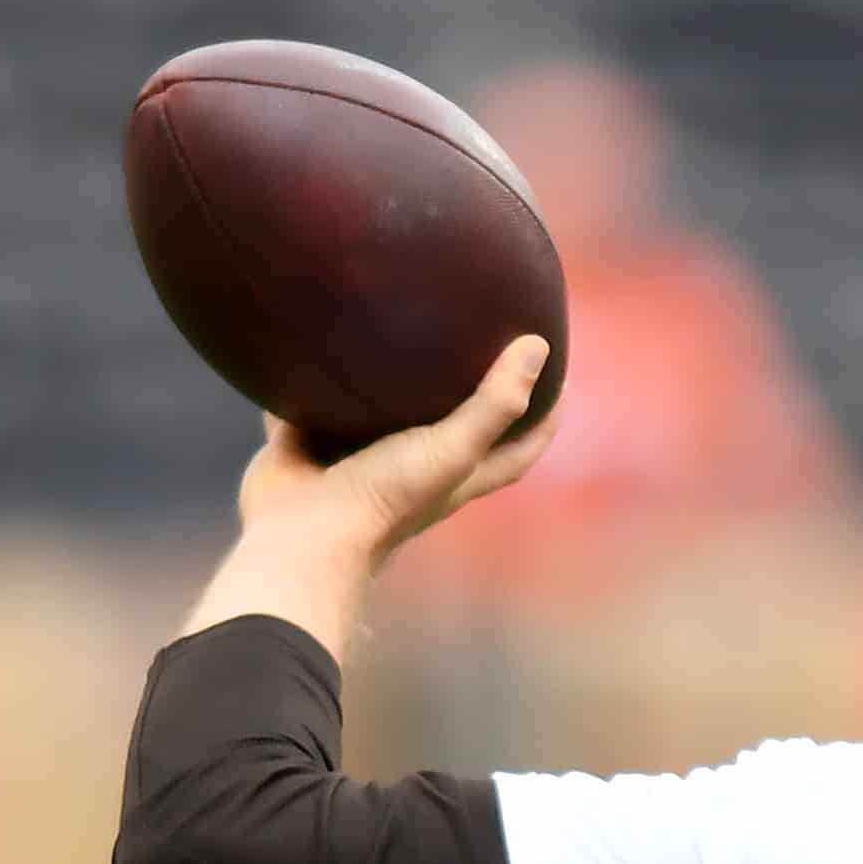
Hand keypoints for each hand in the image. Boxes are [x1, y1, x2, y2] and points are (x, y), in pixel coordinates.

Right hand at [236, 333, 559, 566]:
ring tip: (400, 329)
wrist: (302, 534)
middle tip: (483, 341)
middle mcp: (413, 469)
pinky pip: (315, 409)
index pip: (517, 449)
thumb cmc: (386, 496)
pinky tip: (320, 339)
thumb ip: (494, 403)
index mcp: (455, 477)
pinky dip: (318, 383)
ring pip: (381, 416)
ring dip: (390, 385)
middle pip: (454, 428)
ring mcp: (359, 460)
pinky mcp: (310, 448)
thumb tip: (538, 348)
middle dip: (470, 393)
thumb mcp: (451, 448)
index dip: (544, 420)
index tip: (561, 380)